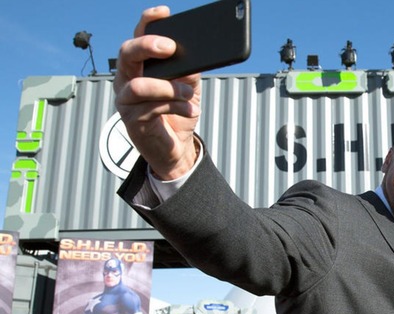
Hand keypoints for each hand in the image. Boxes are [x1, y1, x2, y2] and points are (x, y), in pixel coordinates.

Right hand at [113, 6, 201, 179]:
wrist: (175, 149)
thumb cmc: (178, 114)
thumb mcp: (188, 87)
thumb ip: (188, 70)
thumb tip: (196, 52)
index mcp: (140, 67)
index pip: (138, 37)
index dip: (147, 22)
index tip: (164, 12)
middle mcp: (126, 79)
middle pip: (127, 54)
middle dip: (147, 46)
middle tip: (170, 48)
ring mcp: (125, 101)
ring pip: (140, 85)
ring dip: (169, 87)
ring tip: (187, 92)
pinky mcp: (131, 121)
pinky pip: (152, 108)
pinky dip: (176, 107)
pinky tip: (191, 110)